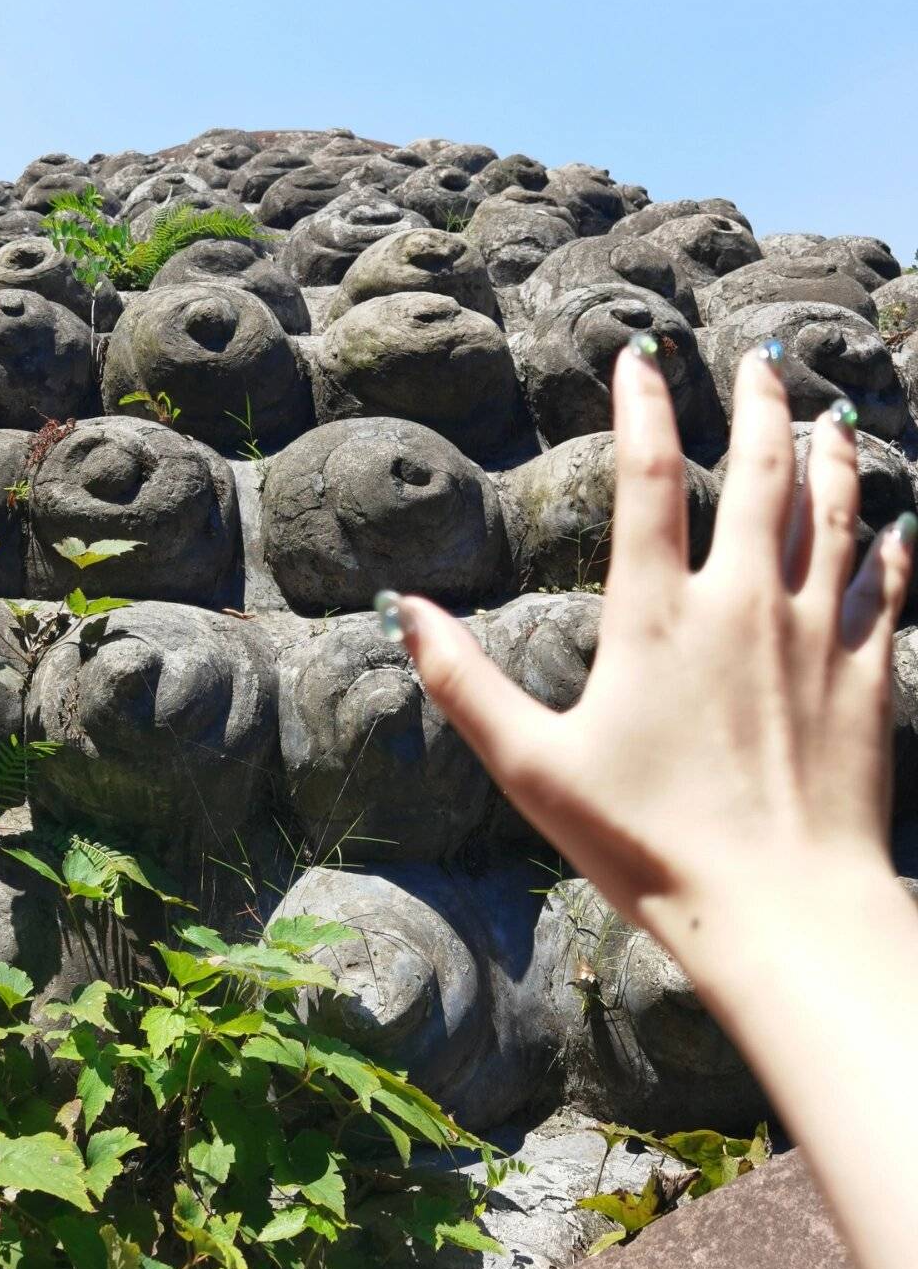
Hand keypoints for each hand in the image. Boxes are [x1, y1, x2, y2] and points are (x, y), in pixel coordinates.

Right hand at [383, 336, 916, 955]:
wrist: (783, 911)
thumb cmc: (648, 844)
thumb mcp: (532, 767)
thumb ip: (463, 682)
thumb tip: (401, 610)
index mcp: (655, 615)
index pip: (649, 475)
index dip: (642, 405)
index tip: (641, 357)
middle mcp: (740, 603)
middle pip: (760, 472)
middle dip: (760, 404)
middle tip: (762, 357)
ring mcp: (810, 636)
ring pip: (832, 515)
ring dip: (830, 455)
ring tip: (828, 412)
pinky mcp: (863, 679)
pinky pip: (883, 589)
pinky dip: (893, 547)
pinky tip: (902, 522)